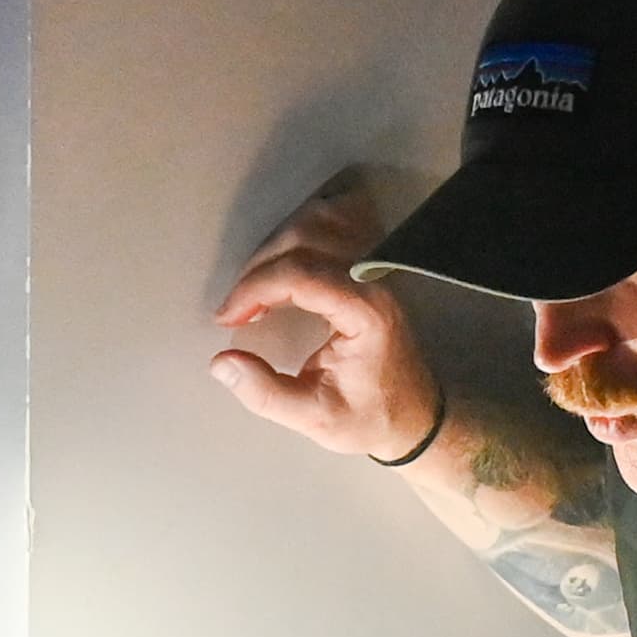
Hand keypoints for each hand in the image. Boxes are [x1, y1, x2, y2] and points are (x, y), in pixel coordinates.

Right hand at [209, 170, 444, 462]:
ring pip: (318, 219)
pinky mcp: (372, 263)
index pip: (301, 274)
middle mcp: (374, 278)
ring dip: (278, 244)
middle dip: (258, 269)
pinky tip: (287, 251)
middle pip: (304, 238)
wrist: (415, 414)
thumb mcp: (316, 419)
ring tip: (256, 287)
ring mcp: (376, 265)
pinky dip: (307, 224)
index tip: (228, 318)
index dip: (254, 289)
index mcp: (365, 312)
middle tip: (236, 310)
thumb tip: (221, 364)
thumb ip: (265, 393)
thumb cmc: (371, 418)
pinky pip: (340, 218)